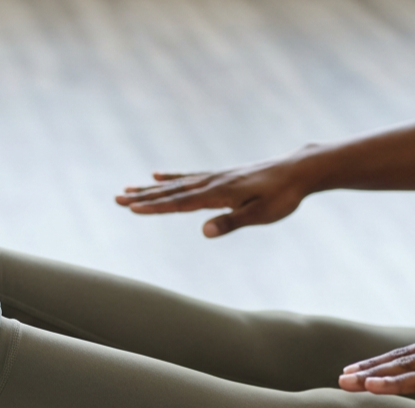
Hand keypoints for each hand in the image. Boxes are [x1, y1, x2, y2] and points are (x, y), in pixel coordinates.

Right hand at [115, 152, 315, 237]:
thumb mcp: (260, 214)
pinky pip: (189, 176)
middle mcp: (212, 182)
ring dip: (150, 189)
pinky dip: (171, 177)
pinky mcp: (221, 175)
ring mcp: (215, 177)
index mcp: (219, 194)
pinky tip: (158, 176)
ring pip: (176, 184)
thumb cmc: (282, 196)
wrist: (298, 170)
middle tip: (116, 199)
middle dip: (143, 197)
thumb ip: (231, 222)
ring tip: (128, 189)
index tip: (131, 209)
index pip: (180, 203)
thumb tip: (203, 231)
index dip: (155, 207)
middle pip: (171, 192)